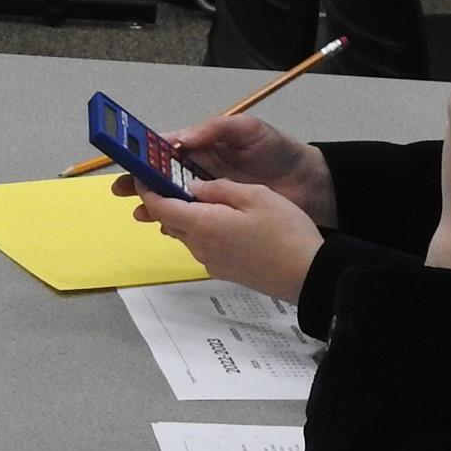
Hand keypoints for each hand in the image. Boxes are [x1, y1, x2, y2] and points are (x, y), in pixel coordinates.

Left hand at [123, 175, 324, 303]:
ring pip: (186, 234)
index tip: (142, 175)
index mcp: (203, 225)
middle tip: (167, 179)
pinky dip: (201, 229)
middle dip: (164, 201)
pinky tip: (220, 219)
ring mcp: (211, 262)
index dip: (147, 190)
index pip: (159, 207)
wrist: (308, 275)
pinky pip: (202, 245)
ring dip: (185, 216)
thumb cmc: (285, 232)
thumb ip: (219, 189)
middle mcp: (200, 247)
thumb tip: (193, 187)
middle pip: (170, 221)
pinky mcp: (224, 271)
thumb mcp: (255, 196)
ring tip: (198, 196)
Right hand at [129, 112, 337, 222]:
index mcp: (204, 147)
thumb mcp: (249, 130)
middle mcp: (201, 171)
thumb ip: (215, 130)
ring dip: (154, 206)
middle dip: (141, 184)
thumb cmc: (278, 151)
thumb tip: (180, 139)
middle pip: (163, 177)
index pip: (167, 150)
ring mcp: (210, 196)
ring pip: (174, 202)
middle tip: (122, 193)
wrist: (311, 184)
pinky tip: (167, 230)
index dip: (145, 156)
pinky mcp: (222, 217)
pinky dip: (178, 224)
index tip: (128, 163)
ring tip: (141, 215)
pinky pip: (193, 221)